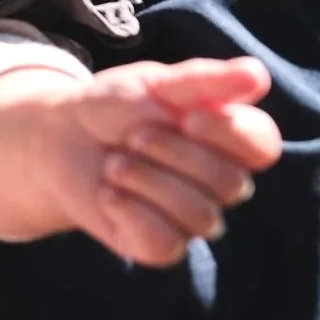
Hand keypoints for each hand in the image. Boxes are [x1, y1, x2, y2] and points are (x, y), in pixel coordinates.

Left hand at [0, 56, 282, 266]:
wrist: (56, 138)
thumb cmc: (113, 107)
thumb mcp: (152, 83)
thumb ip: (203, 81)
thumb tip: (258, 74)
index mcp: (227, 137)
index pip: (262, 145)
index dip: (229, 134)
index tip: (187, 116)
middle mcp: (219, 181)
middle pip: (230, 183)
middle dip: (173, 153)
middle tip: (133, 135)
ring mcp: (192, 216)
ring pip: (200, 216)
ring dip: (147, 181)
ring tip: (114, 163)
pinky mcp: (159, 244)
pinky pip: (166, 242)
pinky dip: (130, 212)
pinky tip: (108, 194)